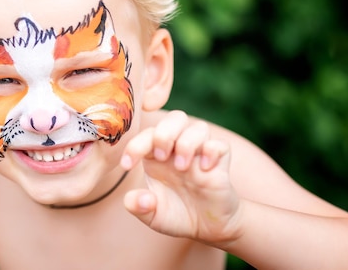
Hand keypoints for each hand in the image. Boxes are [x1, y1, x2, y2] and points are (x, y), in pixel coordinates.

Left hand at [120, 110, 240, 244]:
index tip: (126, 165)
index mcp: (157, 155)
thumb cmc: (176, 214)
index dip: (134, 145)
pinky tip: (204, 170)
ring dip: (187, 142)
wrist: (207, 230)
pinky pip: (220, 145)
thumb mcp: (152, 216)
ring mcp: (201, 154)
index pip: (147, 135)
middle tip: (161, 157)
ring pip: (199, 127)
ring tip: (181, 167)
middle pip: (175, 118)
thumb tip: (134, 200)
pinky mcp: (221, 164)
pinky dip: (211, 152)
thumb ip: (139, 207)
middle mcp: (179, 149)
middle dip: (164, 133)